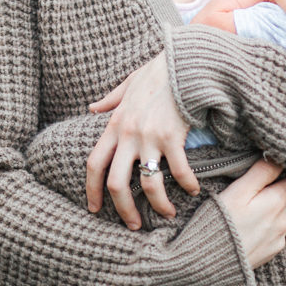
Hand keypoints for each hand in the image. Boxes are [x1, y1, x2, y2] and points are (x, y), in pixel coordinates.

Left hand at [86, 53, 199, 228]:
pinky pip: (178, 171)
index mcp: (114, 125)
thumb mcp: (127, 84)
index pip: (94, 163)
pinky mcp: (173, 137)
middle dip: (123, 210)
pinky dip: (187, 185)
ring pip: (148, 184)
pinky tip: (194, 190)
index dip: (91, 190)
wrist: (184, 61)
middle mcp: (128, 134)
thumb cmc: (158, 73)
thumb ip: (109, 99)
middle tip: (133, 225)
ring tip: (167, 215)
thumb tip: (92, 107)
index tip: (95, 208)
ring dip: (158, 206)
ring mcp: (150, 137)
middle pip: (116, 183)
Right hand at [214, 158, 285, 267]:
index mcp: (279, 202)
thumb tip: (280, 156)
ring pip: (280, 214)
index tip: (282, 164)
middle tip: (254, 187)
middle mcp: (285, 221)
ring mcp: (279, 239)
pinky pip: (274, 232)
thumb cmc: (222, 223)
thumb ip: (262, 172)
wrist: (210, 264)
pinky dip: (265, 225)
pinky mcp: (271, 252)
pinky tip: (247, 227)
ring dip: (270, 208)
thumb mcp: (239, 191)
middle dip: (276, 189)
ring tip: (246, 209)